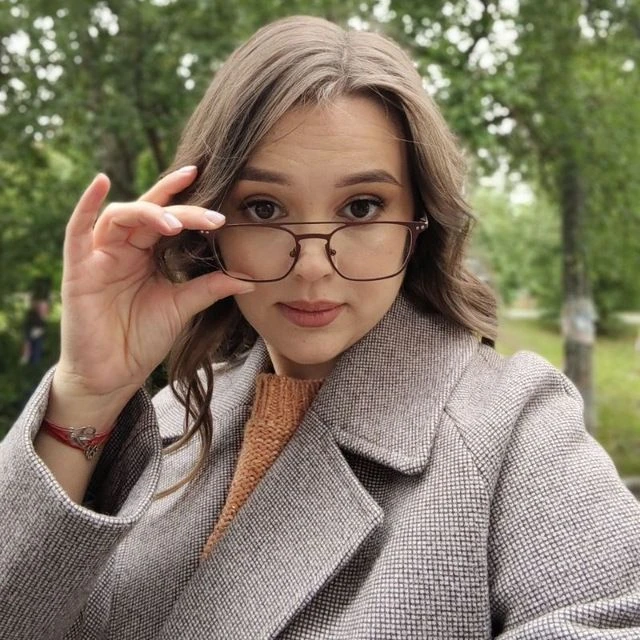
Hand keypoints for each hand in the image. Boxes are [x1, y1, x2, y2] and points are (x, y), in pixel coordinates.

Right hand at [51, 167, 253, 414]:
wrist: (114, 374)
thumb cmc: (142, 339)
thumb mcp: (182, 307)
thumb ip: (210, 287)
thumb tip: (249, 278)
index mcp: (146, 255)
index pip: (168, 219)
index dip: (190, 205)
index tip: (220, 206)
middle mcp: (123, 249)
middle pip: (149, 214)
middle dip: (181, 211)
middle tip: (212, 218)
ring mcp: (99, 257)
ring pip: (120, 217)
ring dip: (149, 212)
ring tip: (176, 223)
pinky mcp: (78, 270)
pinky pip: (76, 231)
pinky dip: (86, 205)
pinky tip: (101, 182)